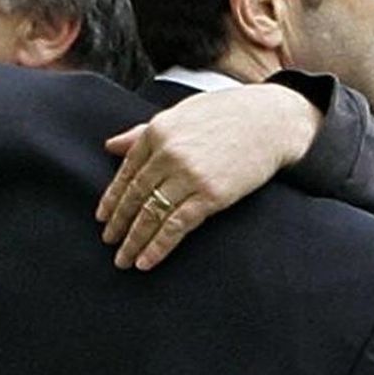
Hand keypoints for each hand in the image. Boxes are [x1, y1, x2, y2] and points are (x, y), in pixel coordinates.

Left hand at [95, 84, 321, 270]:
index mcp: (157, 131)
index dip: (112, 198)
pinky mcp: (211, 195)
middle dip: (119, 223)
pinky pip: (177, 226)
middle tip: (108, 243)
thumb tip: (110, 146)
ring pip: (151, 215)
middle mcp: (168, 153)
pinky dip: (159, 246)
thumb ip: (144, 132)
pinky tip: (147, 261)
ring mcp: (189, 175)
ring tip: (124, 260)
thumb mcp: (180, 114)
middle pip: (135, 196)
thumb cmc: (226, 113)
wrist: (271, 121)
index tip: (102, 218)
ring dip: (134, 241)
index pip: (126, 172)